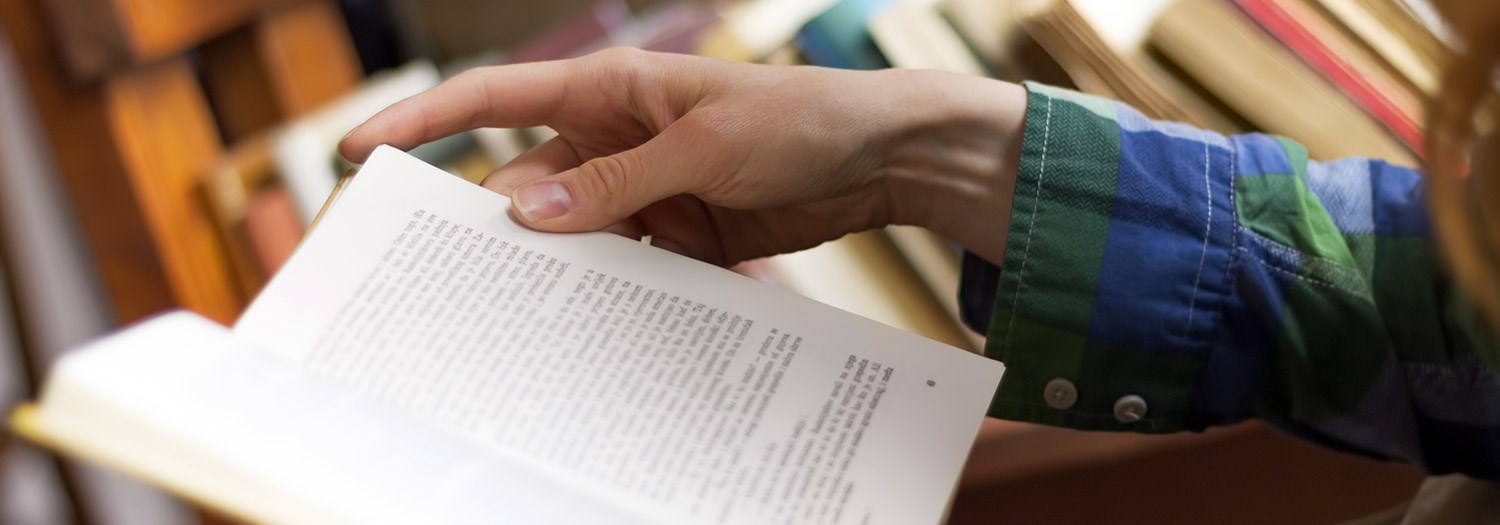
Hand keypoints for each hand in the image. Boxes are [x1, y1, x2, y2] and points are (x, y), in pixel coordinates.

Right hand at [341, 48, 1024, 265]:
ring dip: (557, 272)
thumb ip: (618, 183)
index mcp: (608, 93)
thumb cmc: (799, 120)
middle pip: (524, 190)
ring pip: (569, 238)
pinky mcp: (673, 233)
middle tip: (463, 286)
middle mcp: (612, 140)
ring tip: (531, 319)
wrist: (879, 160)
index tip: (357, 149)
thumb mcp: (705, 147)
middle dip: (496, 232)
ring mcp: (640, 190)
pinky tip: (599, 325)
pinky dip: (609, 291)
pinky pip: (620, 266)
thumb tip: (527, 215)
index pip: (495, 101)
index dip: (422, 122)